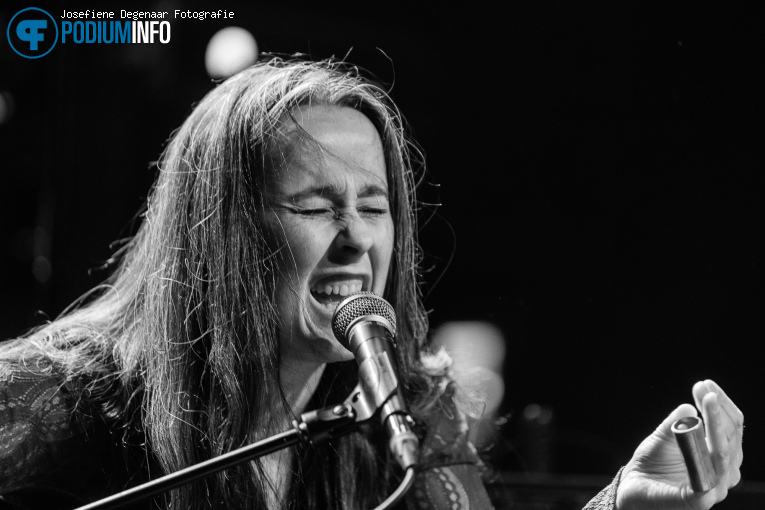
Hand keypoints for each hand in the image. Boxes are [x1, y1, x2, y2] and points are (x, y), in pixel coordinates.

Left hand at [615, 380, 743, 509]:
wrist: (631, 488)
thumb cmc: (651, 463)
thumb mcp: (664, 435)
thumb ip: (677, 422)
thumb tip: (689, 406)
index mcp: (719, 457)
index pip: (731, 429)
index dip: (721, 405)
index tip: (705, 384)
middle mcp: (722, 473)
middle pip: (732, 438)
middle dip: (719, 408)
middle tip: (705, 387)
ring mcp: (713, 487)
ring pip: (725, 452)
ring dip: (717, 422)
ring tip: (707, 400)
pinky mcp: (699, 499)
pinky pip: (709, 473)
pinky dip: (709, 448)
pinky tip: (704, 428)